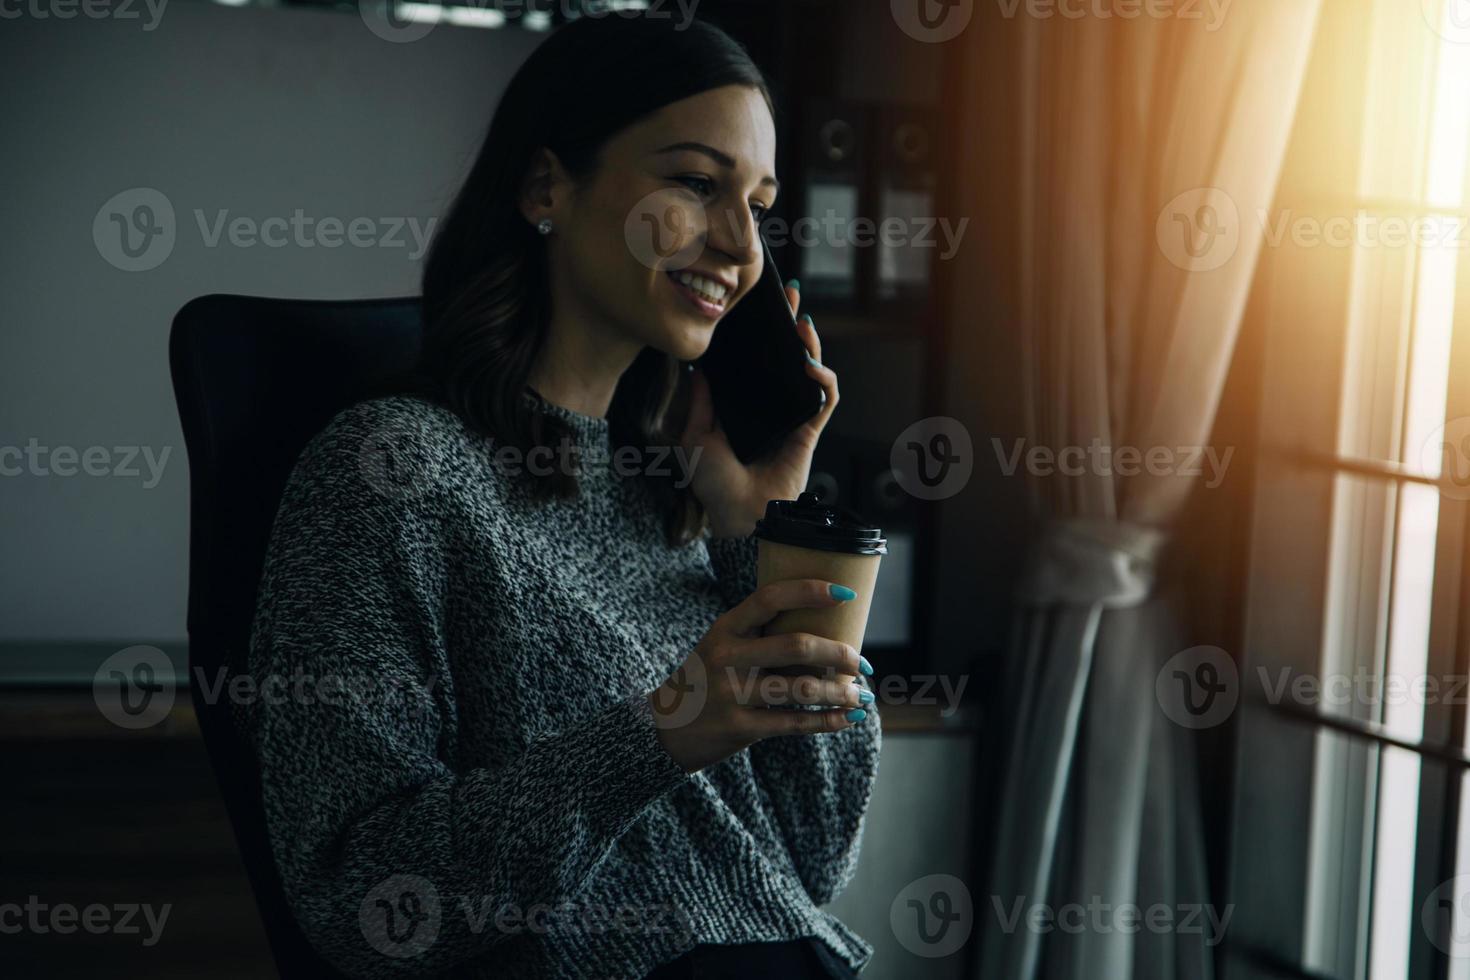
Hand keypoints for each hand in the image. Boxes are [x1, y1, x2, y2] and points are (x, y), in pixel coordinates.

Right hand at [648, 578, 870, 773]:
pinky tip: (849, 719)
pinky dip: (829, 721)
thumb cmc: (708, 679)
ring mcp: (732, 694)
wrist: (665, 729)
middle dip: (840, 653)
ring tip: (861, 695)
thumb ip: (761, 635)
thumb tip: (828, 630)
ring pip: (801, 689)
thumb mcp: (722, 646)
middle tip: (862, 662)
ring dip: (841, 692)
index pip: (769, 598)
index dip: (810, 591)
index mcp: (725, 628)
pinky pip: (795, 724)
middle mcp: (727, 657)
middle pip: (796, 646)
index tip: (845, 595)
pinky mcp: (740, 728)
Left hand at [679, 281, 839, 537]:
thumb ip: (699, 402)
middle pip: (786, 356)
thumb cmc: (714, 483)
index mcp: (744, 405)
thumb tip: (697, 366)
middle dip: (789, 322)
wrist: (738, 515)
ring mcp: (792, 416)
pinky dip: (822, 379)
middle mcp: (770, 405)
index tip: (754, 302)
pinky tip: (810, 365)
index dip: (758, 331)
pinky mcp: (810, 429)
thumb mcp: (695, 436)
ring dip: (810, 344)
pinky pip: (824, 398)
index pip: (755, 359)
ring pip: (810, 371)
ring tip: (801, 322)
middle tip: (788, 292)